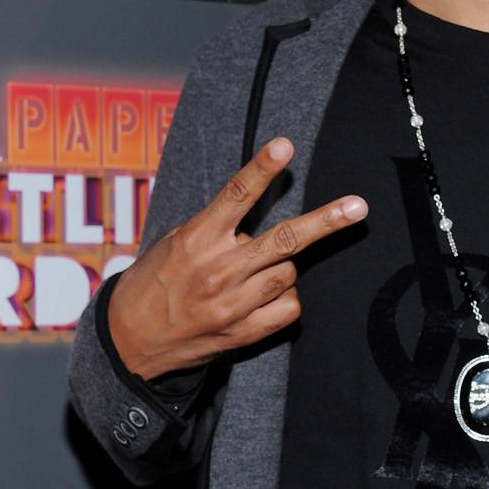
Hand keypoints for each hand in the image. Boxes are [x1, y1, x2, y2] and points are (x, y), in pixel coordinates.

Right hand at [107, 136, 367, 380]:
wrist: (129, 343)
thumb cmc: (153, 284)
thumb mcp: (174, 243)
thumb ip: (215, 227)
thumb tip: (256, 216)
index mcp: (196, 240)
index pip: (235, 196)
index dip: (262, 169)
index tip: (285, 146)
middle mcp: (218, 270)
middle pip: (285, 239)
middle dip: (326, 221)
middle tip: (358, 207)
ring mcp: (234, 305)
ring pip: (289, 272)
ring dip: (281, 267)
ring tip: (251, 273)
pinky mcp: (244, 333)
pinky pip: (289, 307)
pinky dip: (283, 298)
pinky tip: (262, 297)